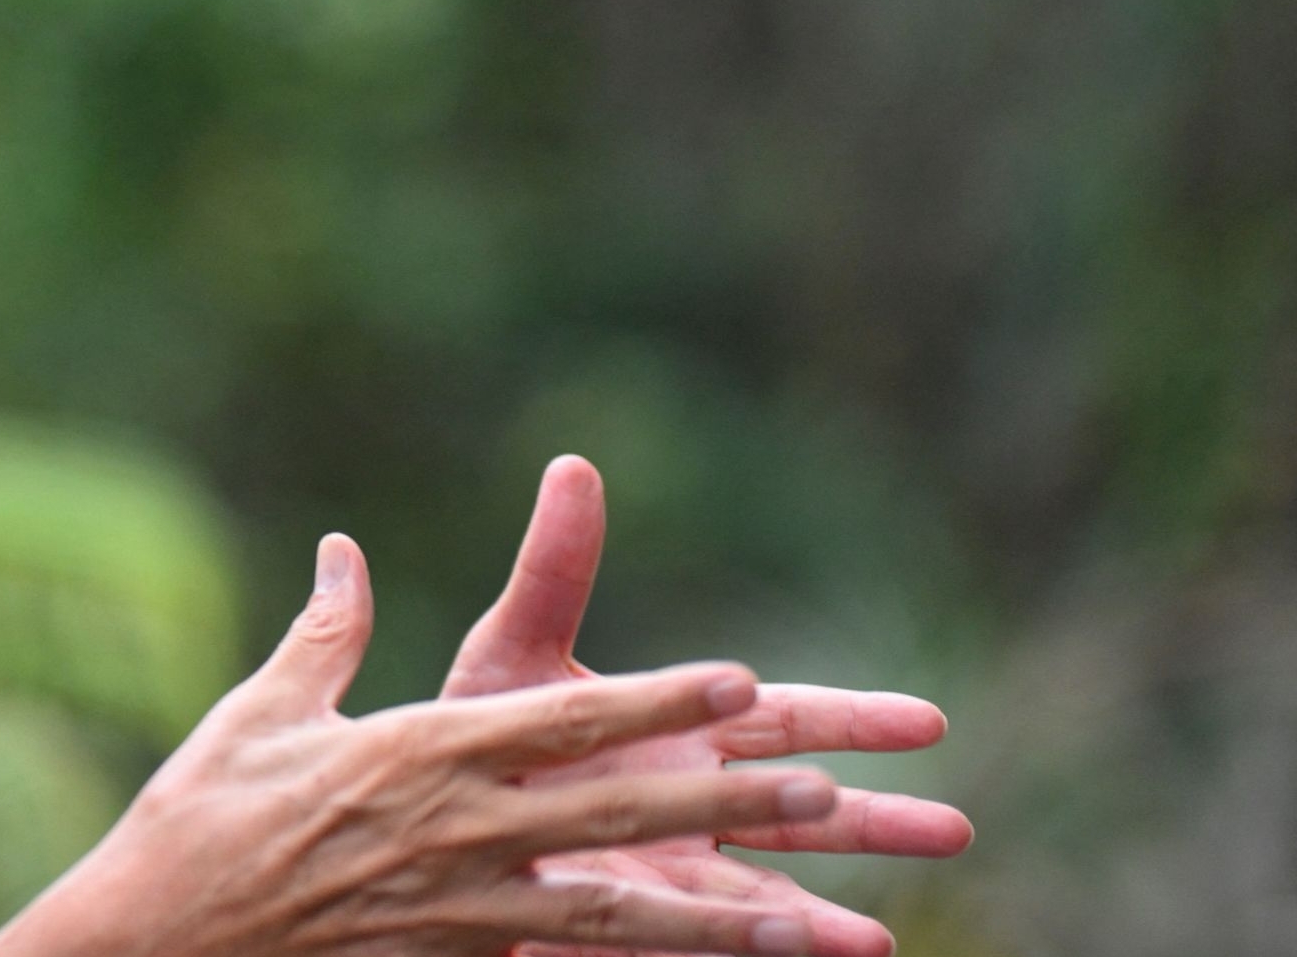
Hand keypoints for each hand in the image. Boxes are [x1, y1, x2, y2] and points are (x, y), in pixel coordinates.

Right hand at [0, 536, 845, 956]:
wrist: (155, 936)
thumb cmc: (197, 816)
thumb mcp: (259, 711)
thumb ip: (325, 634)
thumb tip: (345, 551)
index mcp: (416, 751)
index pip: (561, 722)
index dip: (655, 699)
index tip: (737, 680)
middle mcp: (451, 828)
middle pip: (614, 812)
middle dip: (725, 800)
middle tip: (826, 790)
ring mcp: (456, 908)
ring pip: (615, 913)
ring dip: (718, 916)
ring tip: (814, 920)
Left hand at [441, 457, 974, 956]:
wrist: (420, 819)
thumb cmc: (480, 730)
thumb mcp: (513, 651)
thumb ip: (554, 573)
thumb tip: (572, 466)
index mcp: (682, 731)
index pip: (785, 719)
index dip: (855, 720)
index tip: (929, 721)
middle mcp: (692, 804)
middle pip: (802, 812)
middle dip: (874, 820)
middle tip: (955, 828)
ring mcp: (670, 873)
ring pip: (762, 896)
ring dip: (816, 920)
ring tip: (873, 941)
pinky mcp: (632, 926)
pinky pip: (700, 945)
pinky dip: (746, 952)